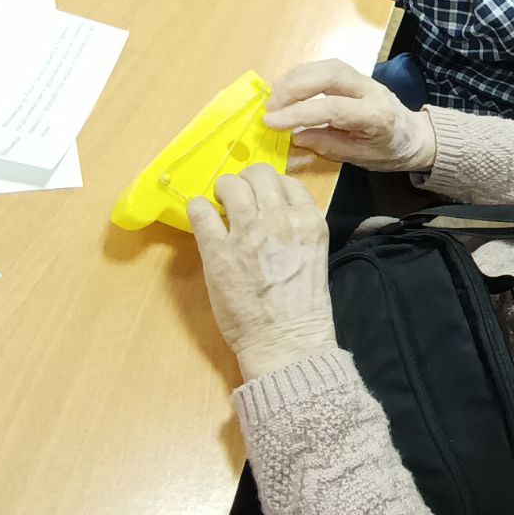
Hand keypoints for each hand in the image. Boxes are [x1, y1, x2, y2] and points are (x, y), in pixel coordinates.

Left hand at [188, 165, 336, 382]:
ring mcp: (247, 232)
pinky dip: (199, 209)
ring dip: (223, 191)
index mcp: (309, 221)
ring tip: (221, 206)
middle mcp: (280, 219)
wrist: (285, 340)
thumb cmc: (303, 305)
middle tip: (239, 199)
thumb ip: (297, 228)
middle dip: (247, 183)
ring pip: (230, 185)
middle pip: (260, 174)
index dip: (271, 188)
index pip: (288, 182)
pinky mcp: (217, 249)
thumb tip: (272, 212)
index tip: (263, 200)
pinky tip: (202, 218)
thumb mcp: (314, 254)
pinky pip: (201, 210)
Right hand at [263, 59, 437, 171]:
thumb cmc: (389, 151)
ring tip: (274, 96)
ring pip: (327, 66)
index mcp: (376, 116)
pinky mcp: (356, 74)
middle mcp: (371, 90)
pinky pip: (327, 67)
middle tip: (269, 107)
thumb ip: (329, 146)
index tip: (271, 122)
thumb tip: (296, 136)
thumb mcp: (361, 158)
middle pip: (329, 76)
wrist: (415, 135)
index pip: (332, 108)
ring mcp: (365, 78)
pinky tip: (288, 86)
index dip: (298, 114)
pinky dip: (303, 74)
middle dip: (293, 88)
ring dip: (295, 77)